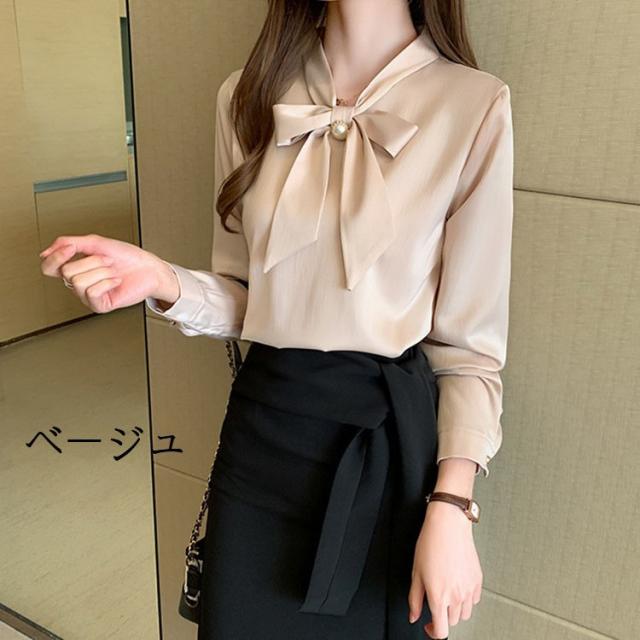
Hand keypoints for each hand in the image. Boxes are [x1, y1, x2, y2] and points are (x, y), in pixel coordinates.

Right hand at [39, 233, 179, 313]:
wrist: (148, 268)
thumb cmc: (127, 256)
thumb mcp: (95, 242)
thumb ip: (69, 243)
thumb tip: (45, 252)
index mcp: (75, 268)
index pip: (48, 268)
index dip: (56, 257)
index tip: (72, 248)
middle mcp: (79, 283)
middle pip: (67, 272)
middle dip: (92, 261)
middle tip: (108, 261)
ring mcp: (88, 296)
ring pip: (79, 281)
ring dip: (102, 271)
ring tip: (113, 271)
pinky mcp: (100, 306)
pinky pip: (92, 292)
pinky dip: (107, 282)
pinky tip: (116, 281)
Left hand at [408, 500, 482, 638]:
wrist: (448, 525)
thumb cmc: (431, 543)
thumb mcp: (416, 572)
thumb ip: (414, 599)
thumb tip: (414, 615)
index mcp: (439, 596)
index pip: (441, 630)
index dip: (432, 632)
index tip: (428, 625)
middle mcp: (457, 596)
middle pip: (452, 622)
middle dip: (442, 616)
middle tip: (435, 602)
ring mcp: (470, 589)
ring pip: (465, 613)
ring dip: (455, 609)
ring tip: (446, 593)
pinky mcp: (478, 580)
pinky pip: (474, 600)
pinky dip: (467, 598)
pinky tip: (457, 585)